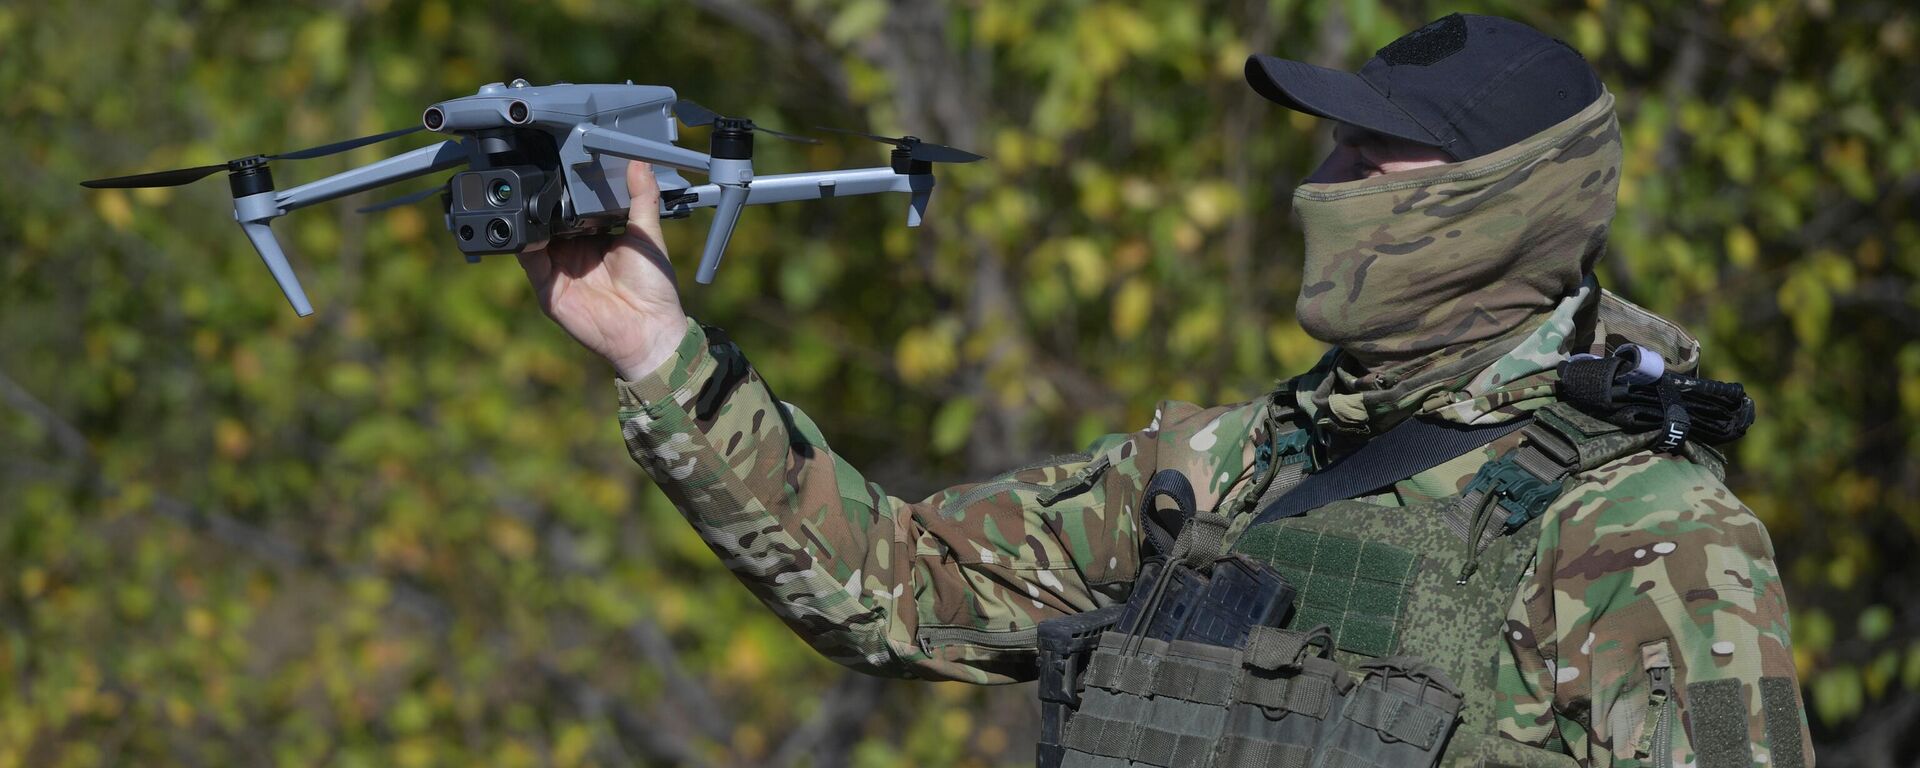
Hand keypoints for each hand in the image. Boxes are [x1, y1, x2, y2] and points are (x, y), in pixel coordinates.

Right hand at [518, 160, 688, 378]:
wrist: (649, 331)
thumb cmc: (654, 289)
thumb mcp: (648, 235)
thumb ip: (642, 197)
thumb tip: (639, 162)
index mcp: (596, 237)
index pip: (573, 207)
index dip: (567, 188)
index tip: (563, 162)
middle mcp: (574, 251)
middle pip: (549, 219)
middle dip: (543, 199)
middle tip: (540, 172)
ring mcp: (559, 268)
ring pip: (534, 235)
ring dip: (529, 217)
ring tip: (530, 195)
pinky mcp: (548, 287)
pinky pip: (529, 260)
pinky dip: (524, 242)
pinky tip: (530, 228)